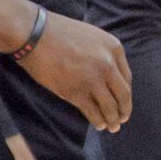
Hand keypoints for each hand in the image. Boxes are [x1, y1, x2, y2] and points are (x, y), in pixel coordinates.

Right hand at [20, 14, 130, 131]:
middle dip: (124, 110)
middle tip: (123, 119)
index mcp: (114, 48)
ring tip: (112, 127)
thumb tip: (108, 76)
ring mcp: (93, 79)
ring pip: (109, 106)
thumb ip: (103, 54)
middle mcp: (108, 65)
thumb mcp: (91, 36)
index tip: (124, 102)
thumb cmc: (58, 32)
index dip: (125, 93)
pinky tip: (99, 124)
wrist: (33, 34)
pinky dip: (97, 120)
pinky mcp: (76, 92)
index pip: (127, 78)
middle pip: (122, 94)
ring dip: (112, 119)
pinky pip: (92, 111)